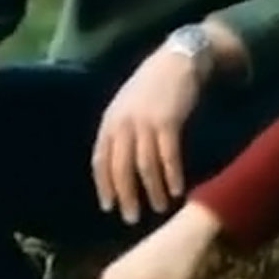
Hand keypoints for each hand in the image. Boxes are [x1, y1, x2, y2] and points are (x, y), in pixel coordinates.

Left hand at [93, 48, 202, 223]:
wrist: (176, 60)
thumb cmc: (151, 86)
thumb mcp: (125, 105)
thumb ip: (119, 131)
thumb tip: (117, 165)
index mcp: (110, 121)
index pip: (100, 161)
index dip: (104, 186)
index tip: (108, 207)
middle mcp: (124, 124)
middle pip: (121, 168)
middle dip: (126, 196)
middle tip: (131, 217)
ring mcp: (146, 123)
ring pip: (146, 167)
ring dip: (153, 191)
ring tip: (159, 207)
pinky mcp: (168, 123)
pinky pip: (168, 157)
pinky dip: (172, 176)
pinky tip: (177, 190)